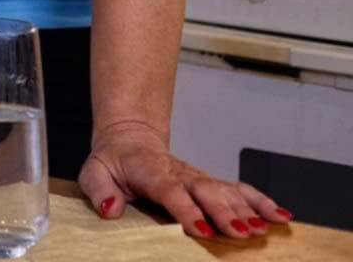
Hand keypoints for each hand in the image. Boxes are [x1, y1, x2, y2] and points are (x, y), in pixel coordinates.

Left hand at [79, 121, 291, 239]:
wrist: (130, 141)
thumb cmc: (112, 163)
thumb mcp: (93, 172)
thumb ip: (99, 190)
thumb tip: (110, 209)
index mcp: (149, 171)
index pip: (169, 190)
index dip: (186, 209)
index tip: (200, 228)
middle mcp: (180, 173)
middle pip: (206, 191)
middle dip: (224, 212)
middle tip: (241, 233)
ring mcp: (198, 178)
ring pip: (227, 191)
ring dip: (248, 210)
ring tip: (264, 229)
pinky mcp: (211, 183)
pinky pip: (240, 191)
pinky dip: (262, 202)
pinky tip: (281, 216)